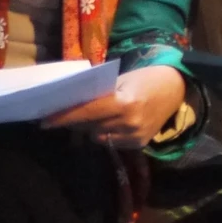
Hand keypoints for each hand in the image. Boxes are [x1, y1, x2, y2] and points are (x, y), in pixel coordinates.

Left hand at [44, 66, 186, 148]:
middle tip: (58, 116)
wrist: (177, 88)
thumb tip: (70, 105)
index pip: (87, 113)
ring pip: (98, 137)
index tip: (44, 121)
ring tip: (88, 118)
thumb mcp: (121, 81)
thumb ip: (99, 95)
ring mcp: (136, 137)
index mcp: (126, 104)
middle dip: (74, 122)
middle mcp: (130, 124)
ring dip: (90, 128)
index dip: (64, 117)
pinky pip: (111, 142)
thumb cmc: (145, 78)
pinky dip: (105, 133)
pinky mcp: (139, 144)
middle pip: (90, 127)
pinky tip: (108, 124)